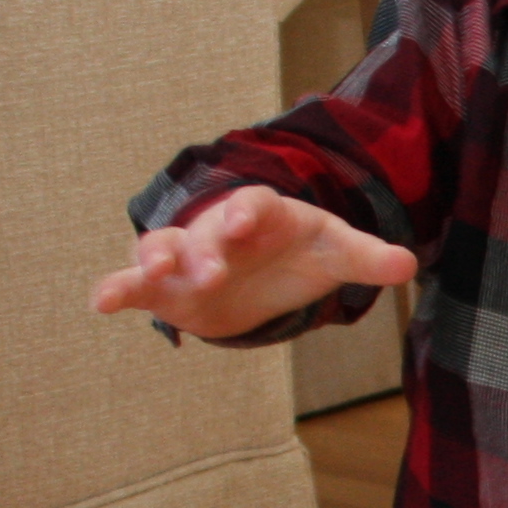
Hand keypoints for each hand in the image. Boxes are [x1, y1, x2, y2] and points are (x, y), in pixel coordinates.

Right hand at [91, 187, 416, 335]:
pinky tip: (99, 303)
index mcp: (260, 212)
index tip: (245, 218)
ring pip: (162, 250)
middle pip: (206, 233)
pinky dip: (116, 290)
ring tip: (150, 276)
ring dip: (154, 261)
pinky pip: (134, 285)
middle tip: (214, 270)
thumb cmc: (296, 252)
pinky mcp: (165, 288)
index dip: (248, 210)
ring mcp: (186, 256)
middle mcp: (216, 230)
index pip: (254, 205)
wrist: (261, 269)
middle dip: (207, 248)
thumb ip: (365, 257)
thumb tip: (407, 264)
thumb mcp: (333, 252)